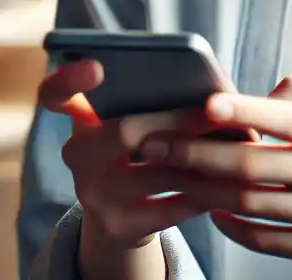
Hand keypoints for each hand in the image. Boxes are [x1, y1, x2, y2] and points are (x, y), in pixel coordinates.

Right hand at [37, 58, 225, 273]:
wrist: (125, 215)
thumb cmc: (144, 150)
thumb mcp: (139, 120)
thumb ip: (160, 97)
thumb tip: (222, 89)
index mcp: (80, 118)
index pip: (54, 93)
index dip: (69, 79)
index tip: (97, 65)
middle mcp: (77, 155)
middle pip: (124, 131)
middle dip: (178, 120)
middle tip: (217, 112)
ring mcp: (92, 194)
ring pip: (156, 171)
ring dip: (202, 158)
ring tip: (237, 145)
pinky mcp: (117, 226)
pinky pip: (170, 208)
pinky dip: (203, 194)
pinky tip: (226, 183)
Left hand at [137, 75, 291, 278]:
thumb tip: (260, 95)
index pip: (288, 118)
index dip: (244, 110)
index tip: (204, 103)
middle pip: (254, 165)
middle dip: (195, 152)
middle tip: (153, 143)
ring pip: (251, 202)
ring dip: (202, 187)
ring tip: (168, 172)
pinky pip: (267, 239)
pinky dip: (233, 224)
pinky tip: (212, 206)